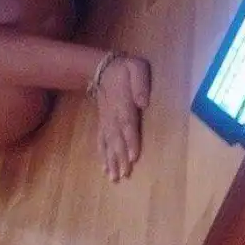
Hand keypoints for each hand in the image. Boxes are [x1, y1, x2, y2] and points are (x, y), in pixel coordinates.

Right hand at [95, 56, 150, 181]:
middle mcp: (113, 115)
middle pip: (116, 138)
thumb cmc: (124, 69)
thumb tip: (143, 103)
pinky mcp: (102, 122)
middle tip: (123, 175)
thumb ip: (140, 83)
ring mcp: (106, 120)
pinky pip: (100, 140)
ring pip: (107, 142)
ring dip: (110, 160)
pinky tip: (104, 167)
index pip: (127, 124)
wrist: (102, 68)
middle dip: (120, 157)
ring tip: (113, 177)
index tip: (132, 157)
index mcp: (123, 103)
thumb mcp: (135, 68)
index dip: (130, 140)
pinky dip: (102, 154)